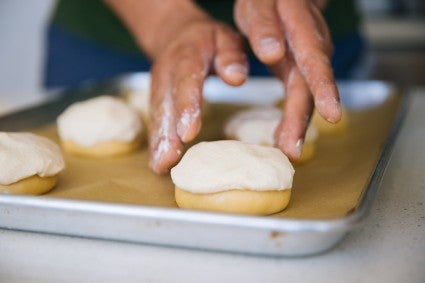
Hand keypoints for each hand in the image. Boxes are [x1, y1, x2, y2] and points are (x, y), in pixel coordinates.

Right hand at [149, 20, 247, 172]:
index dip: (186, 107)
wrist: (176, 34)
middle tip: (168, 161)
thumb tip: (236, 78)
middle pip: (165, 104)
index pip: (186, 81)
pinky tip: (159, 162)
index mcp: (187, 55)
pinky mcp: (156, 99)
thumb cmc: (208, 39)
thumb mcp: (225, 36)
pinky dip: (156, 142)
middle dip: (166, 134)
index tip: (189, 132)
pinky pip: (155, 121)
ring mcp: (158, 86)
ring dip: (158, 142)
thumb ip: (231, 54)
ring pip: (157, 116)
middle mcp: (167, 72)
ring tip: (161, 167)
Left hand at [235, 0, 340, 160]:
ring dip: (298, 126)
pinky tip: (284, 138)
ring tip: (288, 152)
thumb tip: (272, 53)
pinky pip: (299, 98)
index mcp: (303, 31)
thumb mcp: (260, 4)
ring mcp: (308, 63)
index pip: (316, 62)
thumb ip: (265, 26)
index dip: (324, 90)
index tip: (331, 114)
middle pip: (310, 89)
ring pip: (306, 98)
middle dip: (302, 121)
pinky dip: (292, 119)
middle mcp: (312, 50)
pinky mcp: (300, 72)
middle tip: (293, 150)